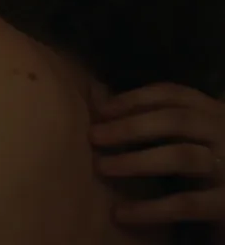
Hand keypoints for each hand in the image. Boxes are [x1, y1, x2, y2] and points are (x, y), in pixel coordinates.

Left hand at [91, 83, 224, 224]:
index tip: (102, 110)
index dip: (135, 99)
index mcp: (214, 113)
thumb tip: (99, 106)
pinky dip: (150, 208)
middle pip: (176, 120)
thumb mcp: (192, 135)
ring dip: (136, 161)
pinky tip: (120, 213)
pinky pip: (186, 204)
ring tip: (102, 167)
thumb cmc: (209, 166)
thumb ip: (159, 121)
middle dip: (130, 126)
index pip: (174, 94)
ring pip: (181, 157)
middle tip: (93, 136)